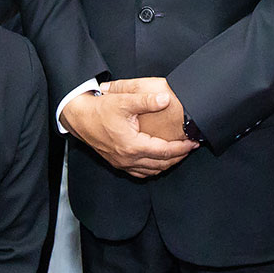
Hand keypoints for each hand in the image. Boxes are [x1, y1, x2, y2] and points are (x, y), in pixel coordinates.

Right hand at [61, 80, 196, 178]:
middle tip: (191, 148)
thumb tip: (165, 99)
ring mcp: (122, 163)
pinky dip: (153, 168)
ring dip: (167, 164)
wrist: (80, 118)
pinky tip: (160, 160)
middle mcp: (128, 159)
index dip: (182, 148)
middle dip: (179, 157)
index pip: (164, 151)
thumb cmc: (100, 110)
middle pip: (161, 164)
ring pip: (152, 171)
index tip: (193, 142)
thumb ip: (146, 100)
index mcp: (132, 145)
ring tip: (179, 153)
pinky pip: (141, 172)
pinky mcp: (118, 163)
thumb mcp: (124, 101)